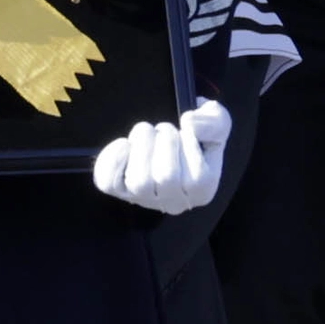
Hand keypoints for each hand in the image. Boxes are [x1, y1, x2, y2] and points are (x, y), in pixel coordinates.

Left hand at [93, 98, 232, 212]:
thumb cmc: (194, 135)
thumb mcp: (216, 122)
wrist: (166, 138)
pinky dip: (114, 158)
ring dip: (142, 145)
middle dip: (165, 141)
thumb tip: (190, 123)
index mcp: (202, 191)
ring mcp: (143, 198)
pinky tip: (125, 144)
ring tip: (146, 133)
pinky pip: (108, 181)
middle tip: (164, 129)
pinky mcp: (118, 190)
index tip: (185, 129)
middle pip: (167, 178)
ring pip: (139, 182)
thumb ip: (215, 121)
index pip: (198, 178)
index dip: (190, 145)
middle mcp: (173, 201)